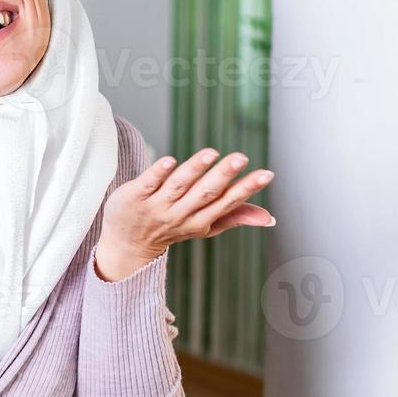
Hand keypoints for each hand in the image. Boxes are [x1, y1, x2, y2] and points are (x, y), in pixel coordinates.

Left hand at [94, 148, 275, 281]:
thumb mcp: (204, 226)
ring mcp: (156, 206)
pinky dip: (158, 173)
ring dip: (194, 170)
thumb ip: (234, 217)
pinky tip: (170, 160)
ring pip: (178, 186)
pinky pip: (147, 184)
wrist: (128, 243)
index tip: (267, 174)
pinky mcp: (135, 197)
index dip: (247, 188)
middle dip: (223, 176)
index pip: (227, 202)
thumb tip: (270, 218)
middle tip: (241, 157)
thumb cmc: (172, 226)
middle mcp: (180, 215)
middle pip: (205, 194)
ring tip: (211, 153)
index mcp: (201, 221)